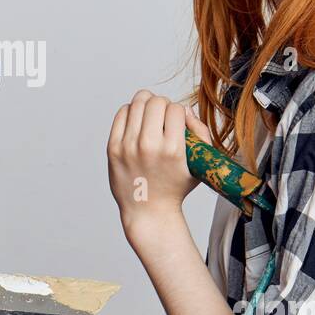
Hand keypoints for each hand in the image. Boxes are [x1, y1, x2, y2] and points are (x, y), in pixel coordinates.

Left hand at [107, 89, 213, 235]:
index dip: (179, 111)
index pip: (176, 109)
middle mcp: (149, 146)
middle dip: (163, 104)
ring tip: (149, 111)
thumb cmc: (175, 188)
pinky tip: (136, 119)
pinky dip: (130, 111)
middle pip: (156, 102)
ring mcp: (128, 147)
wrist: (148, 212)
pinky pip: (121, 114)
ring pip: (137, 103)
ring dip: (146, 103)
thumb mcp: (198, 164)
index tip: (177, 121)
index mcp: (173, 150)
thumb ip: (201, 133)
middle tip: (162, 113)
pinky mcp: (113, 148)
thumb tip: (185, 110)